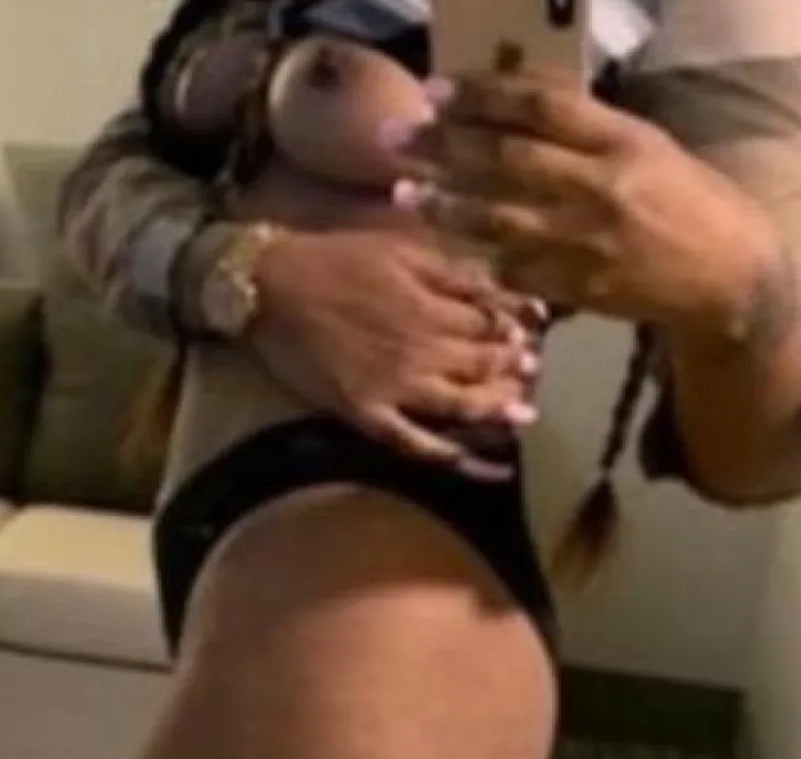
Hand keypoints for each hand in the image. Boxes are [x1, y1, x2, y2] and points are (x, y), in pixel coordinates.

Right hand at [248, 227, 542, 480]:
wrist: (268, 287)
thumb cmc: (335, 260)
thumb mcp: (400, 250)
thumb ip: (455, 273)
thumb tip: (504, 291)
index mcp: (431, 307)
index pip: (491, 324)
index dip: (516, 330)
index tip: (532, 335)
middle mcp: (421, 351)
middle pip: (483, 366)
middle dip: (515, 370)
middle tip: (532, 373)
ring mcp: (395, 388)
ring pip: (461, 406)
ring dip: (498, 412)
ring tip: (524, 417)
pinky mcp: (368, 414)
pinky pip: (416, 444)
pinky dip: (454, 460)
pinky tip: (486, 467)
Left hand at [385, 71, 789, 341]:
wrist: (729, 277)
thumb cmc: (689, 199)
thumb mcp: (648, 146)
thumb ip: (588, 128)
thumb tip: (519, 102)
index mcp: (622, 141)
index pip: (539, 107)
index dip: (481, 96)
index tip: (436, 90)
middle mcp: (600, 187)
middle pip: (504, 159)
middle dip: (441, 147)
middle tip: (394, 138)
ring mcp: (587, 242)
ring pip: (496, 219)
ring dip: (443, 206)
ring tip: (402, 195)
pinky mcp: (581, 287)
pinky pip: (514, 270)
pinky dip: (480, 257)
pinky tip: (453, 245)